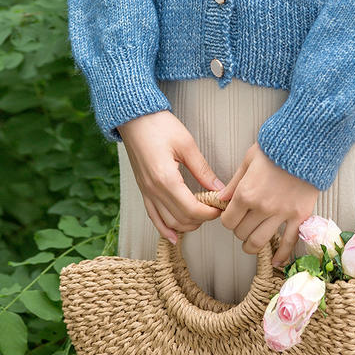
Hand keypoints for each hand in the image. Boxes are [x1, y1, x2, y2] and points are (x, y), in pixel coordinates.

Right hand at [117, 110, 224, 243]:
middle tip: (215, 209)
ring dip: (186, 224)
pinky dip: (164, 228)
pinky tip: (173, 235)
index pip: (192, 209)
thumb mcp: (186, 144)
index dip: (210, 213)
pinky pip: (152, 216)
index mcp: (166, 179)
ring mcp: (146, 191)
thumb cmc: (158, 125)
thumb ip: (202, 170)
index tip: (221, 207)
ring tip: (201, 216)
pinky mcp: (142, 189)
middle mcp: (153, 189)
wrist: (134, 118)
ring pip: (168, 221)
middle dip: (201, 219)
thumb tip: (218, 188)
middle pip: (181, 219)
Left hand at [216, 142, 318, 266]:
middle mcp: (262, 207)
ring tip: (250, 243)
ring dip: (252, 245)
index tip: (230, 216)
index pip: (228, 220)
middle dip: (238, 230)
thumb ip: (234, 183)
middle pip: (242, 232)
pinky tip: (277, 262)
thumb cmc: (274, 149)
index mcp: (246, 193)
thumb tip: (221, 199)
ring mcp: (282, 213)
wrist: (304, 145)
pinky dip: (282, 255)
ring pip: (260, 241)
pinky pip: (289, 242)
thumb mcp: (248, 160)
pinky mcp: (299, 216)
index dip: (226, 220)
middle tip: (241, 224)